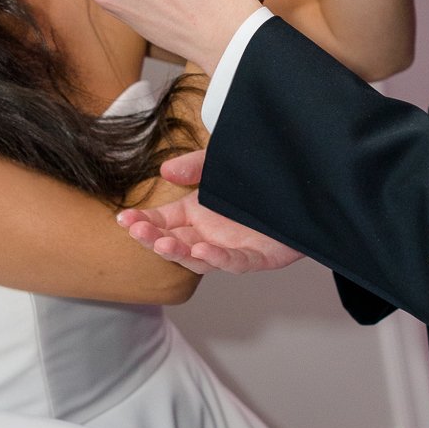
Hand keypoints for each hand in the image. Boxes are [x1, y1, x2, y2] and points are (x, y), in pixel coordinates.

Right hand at [118, 148, 302, 274]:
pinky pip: (235, 263)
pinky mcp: (257, 257)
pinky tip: (203, 250)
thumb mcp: (218, 164)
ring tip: (164, 243)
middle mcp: (208, 234)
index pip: (161, 222)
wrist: (304, 189)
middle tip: (138, 231)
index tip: (124, 219)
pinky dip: (219, 259)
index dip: (142, 223)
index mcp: (195, 214)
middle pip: (174, 243)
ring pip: (198, 259)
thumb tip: (165, 170)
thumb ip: (194, 166)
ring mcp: (230, 248)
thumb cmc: (257, 180)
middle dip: (153, 239)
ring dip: (180, 253)